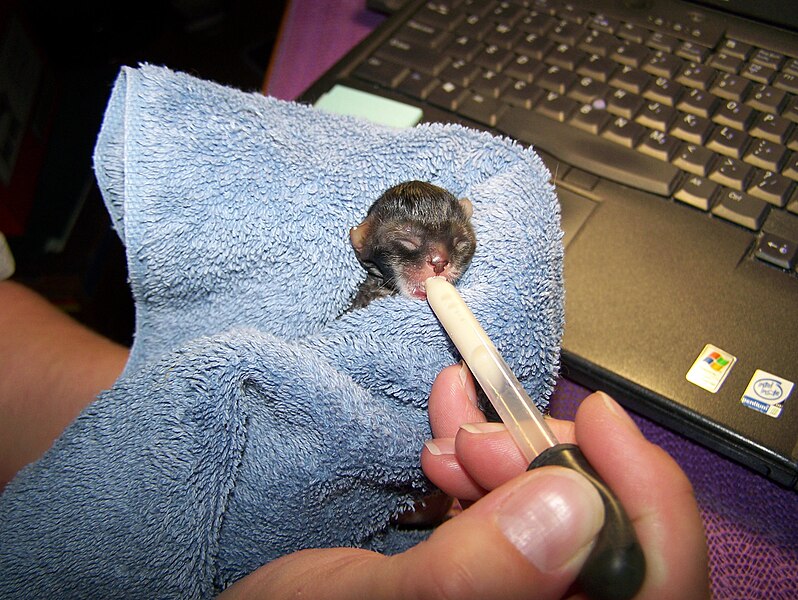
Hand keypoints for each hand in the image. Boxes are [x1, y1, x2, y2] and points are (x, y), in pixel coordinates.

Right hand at [220, 365, 707, 599]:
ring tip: (454, 431)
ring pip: (563, 513)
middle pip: (613, 541)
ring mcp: (523, 592)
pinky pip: (515, 504)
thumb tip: (576, 507)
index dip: (649, 501)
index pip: (658, 588)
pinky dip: (487, 457)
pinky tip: (453, 429)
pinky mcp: (492, 569)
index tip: (599, 419)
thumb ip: (474, 578)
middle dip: (555, 468)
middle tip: (484, 435)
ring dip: (514, 455)